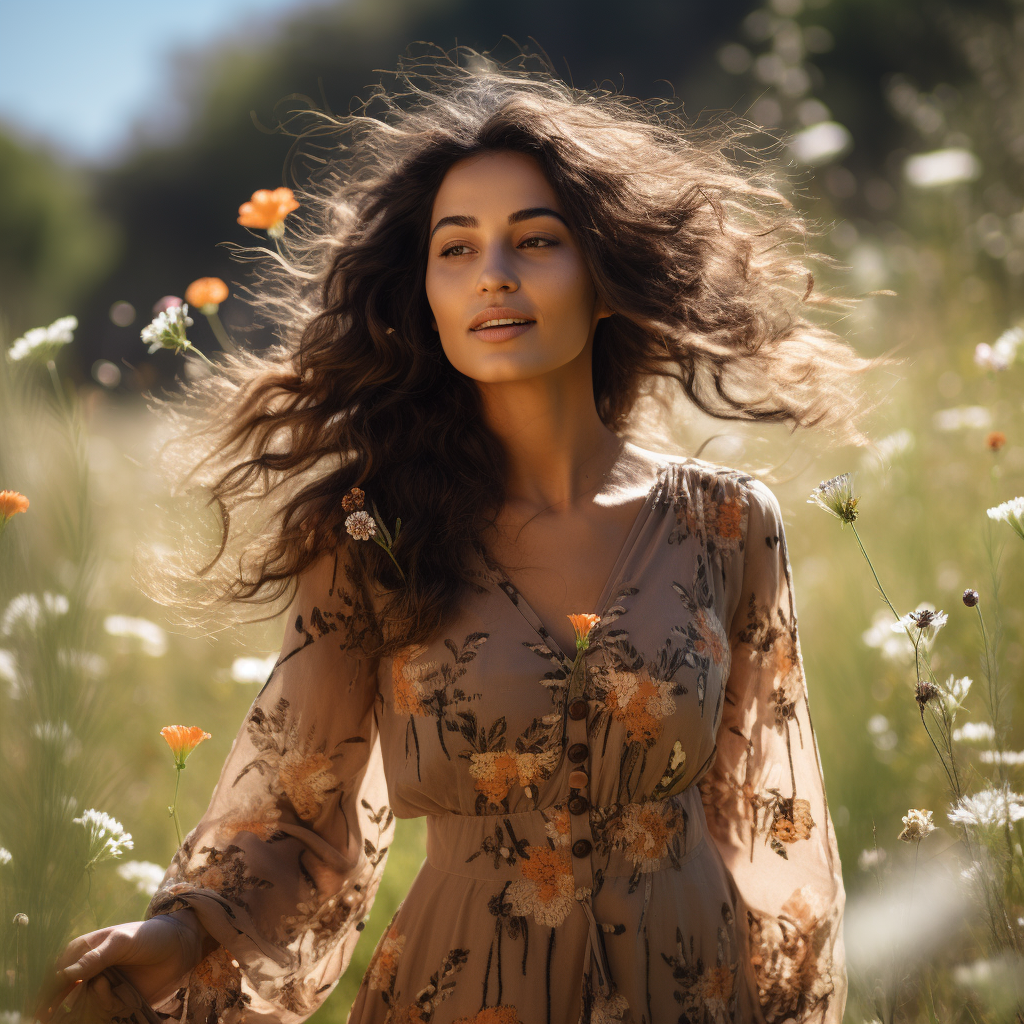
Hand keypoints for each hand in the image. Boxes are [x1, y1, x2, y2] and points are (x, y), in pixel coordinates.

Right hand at [40, 910, 209, 1021]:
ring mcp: (101, 985)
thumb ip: (95, 958)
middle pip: (64, 994)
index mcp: (83, 950)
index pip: (57, 973)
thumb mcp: (121, 942)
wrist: (179, 947)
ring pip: (82, 1005)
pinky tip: (118, 994)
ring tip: (108, 986)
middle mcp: (88, 970)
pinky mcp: (116, 998)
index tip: (43, 1007)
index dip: (48, 990)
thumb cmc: (148, 936)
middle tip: (56, 1016)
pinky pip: (102, 1009)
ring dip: (93, 1001)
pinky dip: (107, 1004)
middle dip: (62, 1005)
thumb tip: (65, 975)